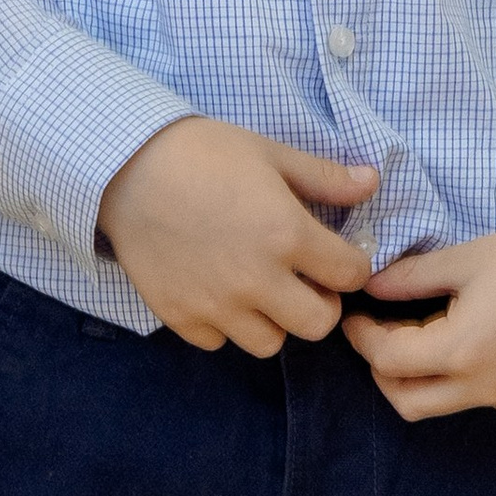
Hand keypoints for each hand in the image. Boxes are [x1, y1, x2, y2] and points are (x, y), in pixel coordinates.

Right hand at [98, 119, 379, 356]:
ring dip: (272, 319)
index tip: (336, 254)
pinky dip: (222, 324)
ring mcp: (217, 304)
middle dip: (320, 303)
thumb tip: (372, 181)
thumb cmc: (201, 152)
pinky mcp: (180, 316)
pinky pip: (218, 341)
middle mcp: (257, 280)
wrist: (123, 166)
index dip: (351, 263)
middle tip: (303, 279)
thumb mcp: (269, 154)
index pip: (352, 275)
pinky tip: (214, 290)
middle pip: (318, 325)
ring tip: (257, 288)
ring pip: (270, 343)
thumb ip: (324, 177)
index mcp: (287, 235)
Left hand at [344, 226, 495, 421]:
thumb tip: (369, 285)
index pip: (387, 361)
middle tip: (377, 330)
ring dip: (416, 377)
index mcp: (463, 351)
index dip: (362, 337)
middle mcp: (483, 387)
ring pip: (438, 404)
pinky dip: (451, 377)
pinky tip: (459, 337)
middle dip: (381, 369)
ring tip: (418, 329)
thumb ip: (411, 278)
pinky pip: (472, 398)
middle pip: (405, 400)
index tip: (354, 314)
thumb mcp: (467, 260)